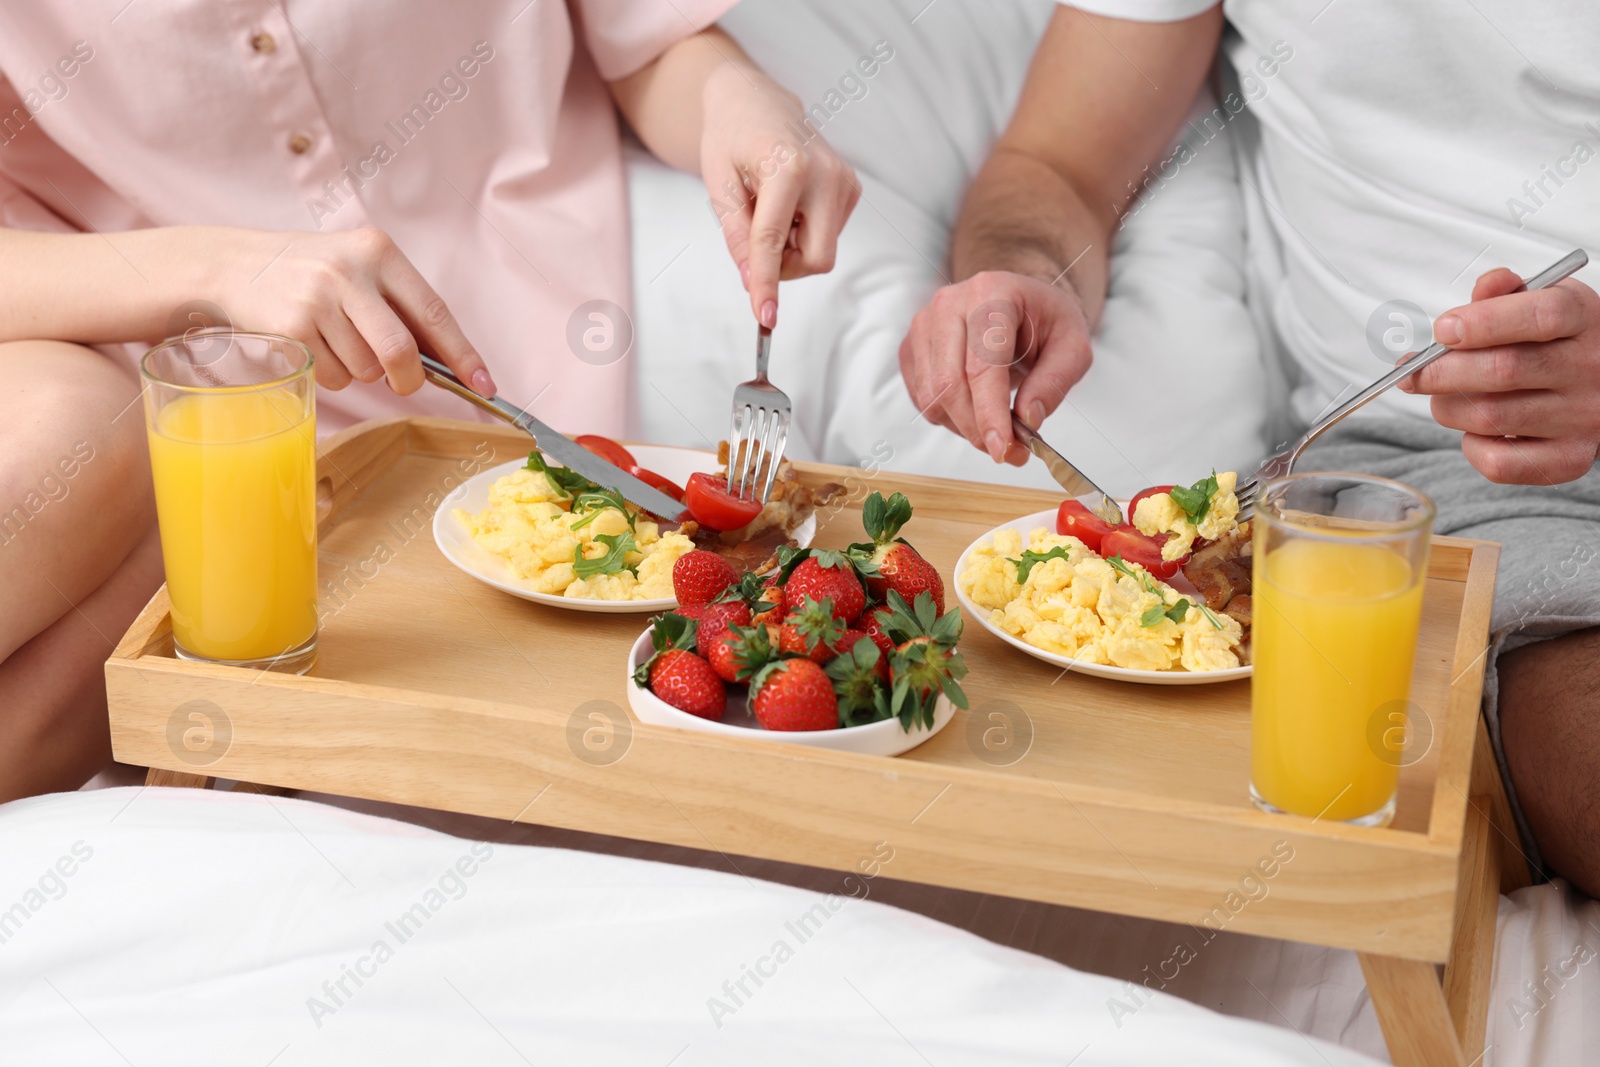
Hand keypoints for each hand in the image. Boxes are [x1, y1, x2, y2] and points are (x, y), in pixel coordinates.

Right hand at [208, 226, 493, 395]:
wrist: (233, 264)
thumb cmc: (311, 274)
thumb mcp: (358, 270)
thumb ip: (400, 308)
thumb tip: (450, 364)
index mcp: (378, 251)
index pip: (434, 312)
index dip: (463, 355)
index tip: (485, 385)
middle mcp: (349, 270)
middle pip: (400, 351)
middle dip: (409, 380)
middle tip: (404, 384)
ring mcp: (316, 298)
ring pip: (366, 369)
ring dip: (361, 373)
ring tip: (338, 343)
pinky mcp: (291, 326)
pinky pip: (333, 376)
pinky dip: (333, 376)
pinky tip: (315, 347)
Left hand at [700, 63, 859, 328]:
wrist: (754, 101)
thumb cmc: (731, 136)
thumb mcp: (719, 185)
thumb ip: (736, 235)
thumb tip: (750, 280)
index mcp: (788, 166)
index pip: (774, 241)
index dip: (766, 283)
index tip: (764, 316)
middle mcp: (826, 173)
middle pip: (816, 258)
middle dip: (784, 267)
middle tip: (755, 246)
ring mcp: (845, 179)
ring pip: (822, 251)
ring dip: (790, 247)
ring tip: (768, 209)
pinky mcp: (851, 187)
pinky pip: (828, 236)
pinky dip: (803, 233)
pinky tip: (788, 205)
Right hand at [898, 271, 1093, 463]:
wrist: (1019, 303)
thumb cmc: (1044, 321)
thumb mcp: (1072, 346)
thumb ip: (1055, 381)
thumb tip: (1028, 418)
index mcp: (991, 294)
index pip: (982, 366)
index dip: (990, 414)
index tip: (1003, 449)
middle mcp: (948, 304)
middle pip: (948, 385)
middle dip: (977, 430)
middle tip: (1008, 452)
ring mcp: (923, 325)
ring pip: (931, 398)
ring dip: (964, 427)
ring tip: (996, 427)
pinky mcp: (911, 348)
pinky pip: (922, 400)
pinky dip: (949, 418)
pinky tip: (975, 410)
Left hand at [1400, 267, 1599, 483]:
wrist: (1599, 387)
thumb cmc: (1556, 341)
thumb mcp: (1542, 301)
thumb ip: (1507, 293)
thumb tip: (1486, 287)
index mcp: (1585, 320)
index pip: (1541, 316)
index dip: (1483, 323)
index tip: (1442, 329)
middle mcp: (1590, 370)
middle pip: (1504, 370)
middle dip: (1441, 371)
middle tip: (1413, 371)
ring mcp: (1583, 418)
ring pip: (1490, 416)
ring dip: (1447, 406)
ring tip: (1441, 395)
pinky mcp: (1568, 459)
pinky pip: (1499, 462)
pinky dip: (1470, 446)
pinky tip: (1473, 428)